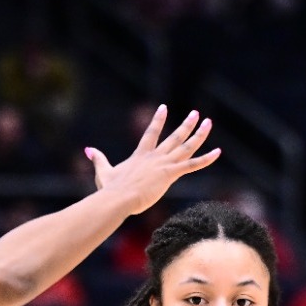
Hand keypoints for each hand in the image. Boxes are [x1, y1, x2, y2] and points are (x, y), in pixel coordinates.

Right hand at [86, 105, 219, 215]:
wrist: (118, 198)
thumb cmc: (110, 189)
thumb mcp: (103, 172)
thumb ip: (98, 159)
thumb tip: (88, 149)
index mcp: (141, 156)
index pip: (151, 133)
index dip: (158, 120)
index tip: (164, 108)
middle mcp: (154, 157)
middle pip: (174, 137)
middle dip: (186, 124)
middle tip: (196, 114)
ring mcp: (163, 164)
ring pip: (186, 146)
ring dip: (199, 134)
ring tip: (208, 122)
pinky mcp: (170, 174)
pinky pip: (192, 165)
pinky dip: (206, 159)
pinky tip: (217, 152)